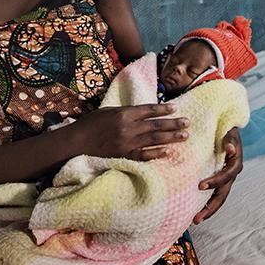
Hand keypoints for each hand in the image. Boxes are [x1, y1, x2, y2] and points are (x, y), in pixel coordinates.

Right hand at [72, 104, 188, 160]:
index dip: (163, 109)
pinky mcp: (124, 156)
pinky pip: (144, 155)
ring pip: (154, 140)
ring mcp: (127, 143)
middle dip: (173, 123)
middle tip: (188, 122)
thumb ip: (126, 112)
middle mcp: (128, 128)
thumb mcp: (107, 111)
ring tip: (184, 135)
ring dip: (171, 137)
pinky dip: (156, 153)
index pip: (148, 110)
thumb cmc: (90, 124)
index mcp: (123, 113)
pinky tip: (168, 152)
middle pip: (156, 125)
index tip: (175, 108)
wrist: (76, 142)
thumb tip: (143, 112)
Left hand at [193, 126, 243, 223]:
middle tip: (197, 218)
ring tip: (195, 220)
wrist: (225, 127)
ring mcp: (225, 178)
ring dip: (208, 210)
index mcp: (235, 162)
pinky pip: (213, 194)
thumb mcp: (228, 130)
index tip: (200, 186)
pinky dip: (205, 203)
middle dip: (211, 207)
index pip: (227, 175)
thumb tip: (230, 148)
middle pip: (223, 194)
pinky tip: (194, 212)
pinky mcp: (218, 179)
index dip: (215, 181)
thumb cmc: (225, 127)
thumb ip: (229, 139)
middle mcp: (231, 173)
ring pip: (218, 198)